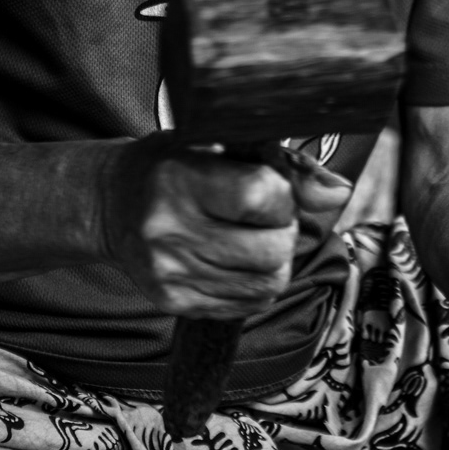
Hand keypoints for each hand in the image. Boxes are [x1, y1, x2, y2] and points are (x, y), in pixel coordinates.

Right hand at [100, 135, 348, 317]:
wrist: (109, 205)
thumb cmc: (173, 166)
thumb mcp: (220, 144)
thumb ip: (287, 166)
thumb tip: (339, 193)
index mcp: (181, 179)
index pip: (263, 196)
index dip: (281, 196)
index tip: (267, 188)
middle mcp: (170, 230)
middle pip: (274, 250)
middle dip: (283, 232)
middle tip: (262, 218)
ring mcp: (170, 272)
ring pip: (268, 283)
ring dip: (274, 261)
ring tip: (251, 239)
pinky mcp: (173, 302)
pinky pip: (248, 305)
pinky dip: (256, 284)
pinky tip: (236, 261)